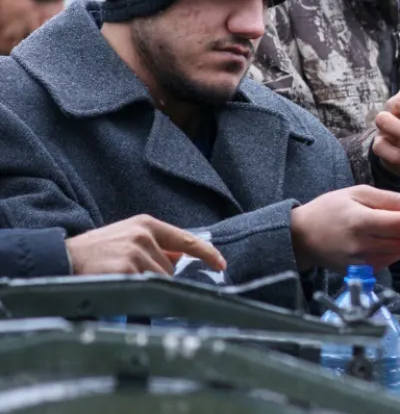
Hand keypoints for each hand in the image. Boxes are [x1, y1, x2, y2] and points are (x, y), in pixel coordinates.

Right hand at [65, 214, 225, 275]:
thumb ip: (154, 244)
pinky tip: (119, 284)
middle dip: (159, 274)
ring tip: (121, 276)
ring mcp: (135, 253)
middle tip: (130, 272)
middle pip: (172, 266)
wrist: (62, 259)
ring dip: (146, 284)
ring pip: (160, 279)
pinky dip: (137, 292)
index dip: (206, 253)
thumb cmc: (95, 251)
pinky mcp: (126, 270)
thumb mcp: (126, 237)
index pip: (186, 239)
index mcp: (146, 224)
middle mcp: (144, 236)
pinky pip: (145, 288)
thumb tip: (180, 256)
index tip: (220, 263)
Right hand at [290, 185, 399, 270]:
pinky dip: (396, 250)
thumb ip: (392, 199)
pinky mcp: (362, 273)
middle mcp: (362, 247)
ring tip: (398, 226)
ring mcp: (362, 263)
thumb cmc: (330, 209)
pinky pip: (390, 261)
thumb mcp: (359, 193)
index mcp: (361, 222)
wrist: (303, 236)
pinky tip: (388, 239)